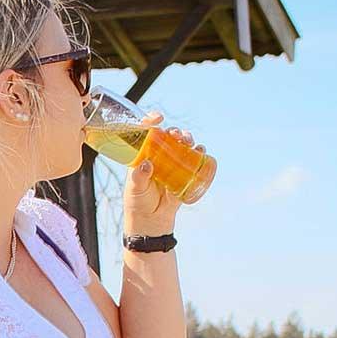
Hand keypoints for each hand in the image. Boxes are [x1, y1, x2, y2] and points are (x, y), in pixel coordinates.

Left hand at [123, 110, 189, 237]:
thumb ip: (139, 176)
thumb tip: (147, 164)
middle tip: (178, 135)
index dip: (151, 121)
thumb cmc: (138, 202)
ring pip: (182, 146)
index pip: (146, 132)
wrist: (151, 220)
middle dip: (175, 131)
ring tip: (189, 142)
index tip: (158, 117)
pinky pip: (193, 160)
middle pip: (168, 136)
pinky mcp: (183, 174)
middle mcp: (158, 155)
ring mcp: (172, 164)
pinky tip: (201, 151)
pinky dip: (199, 153)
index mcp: (143, 154)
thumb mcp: (135, 188)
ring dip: (188, 139)